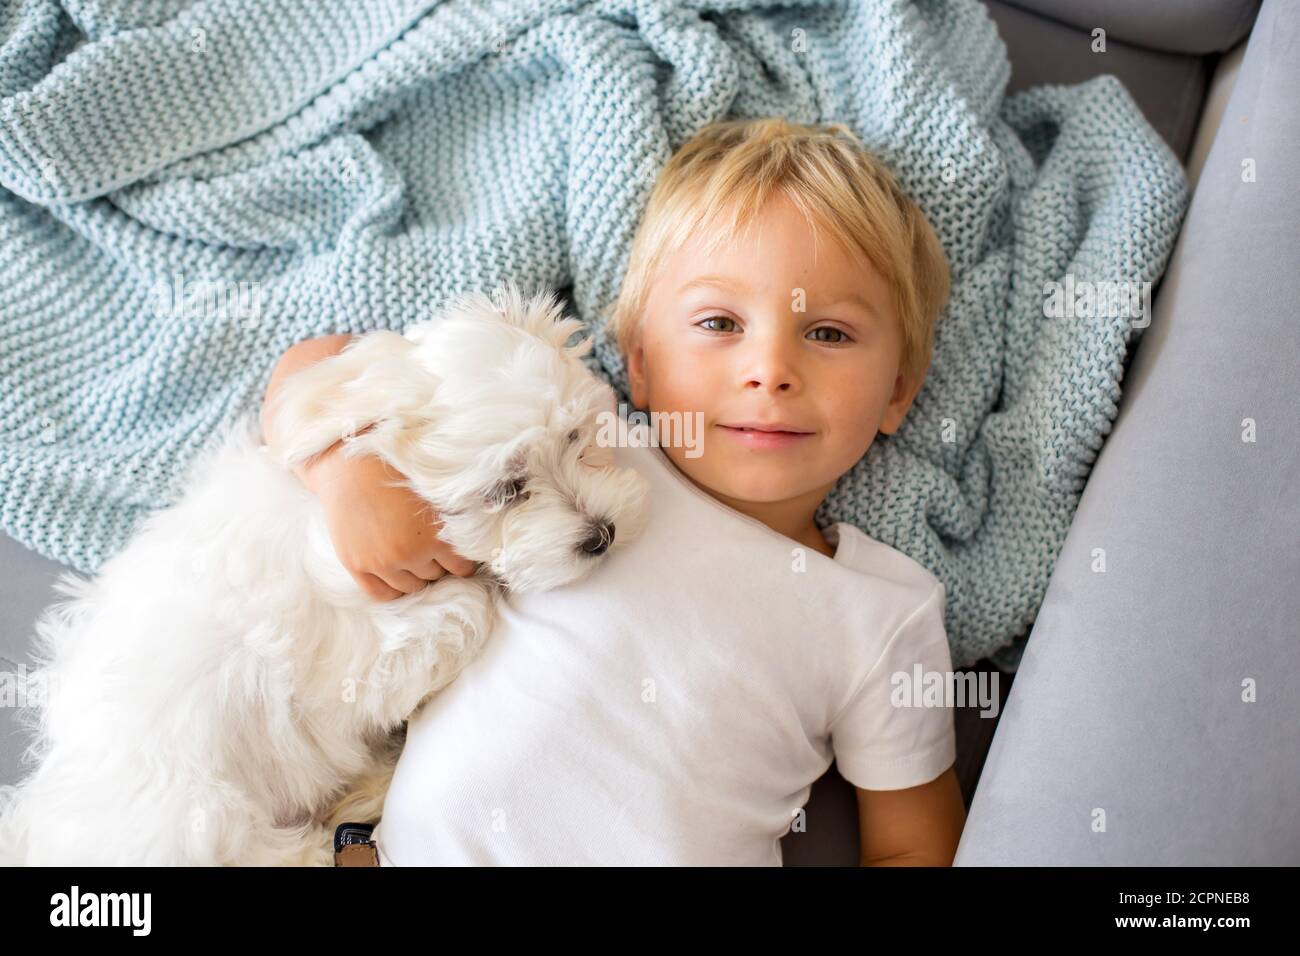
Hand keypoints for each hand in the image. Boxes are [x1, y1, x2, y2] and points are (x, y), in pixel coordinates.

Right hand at [303, 440, 477, 601]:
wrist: (349, 465)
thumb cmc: (396, 471)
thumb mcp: (433, 492)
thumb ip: (453, 518)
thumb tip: (478, 537)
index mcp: (435, 534)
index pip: (461, 567)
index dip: (461, 560)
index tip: (457, 554)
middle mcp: (410, 553)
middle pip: (436, 576)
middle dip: (437, 564)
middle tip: (430, 549)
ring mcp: (381, 562)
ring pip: (412, 587)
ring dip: (416, 576)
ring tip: (413, 557)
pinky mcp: (357, 565)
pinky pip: (382, 594)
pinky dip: (393, 589)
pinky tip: (396, 575)